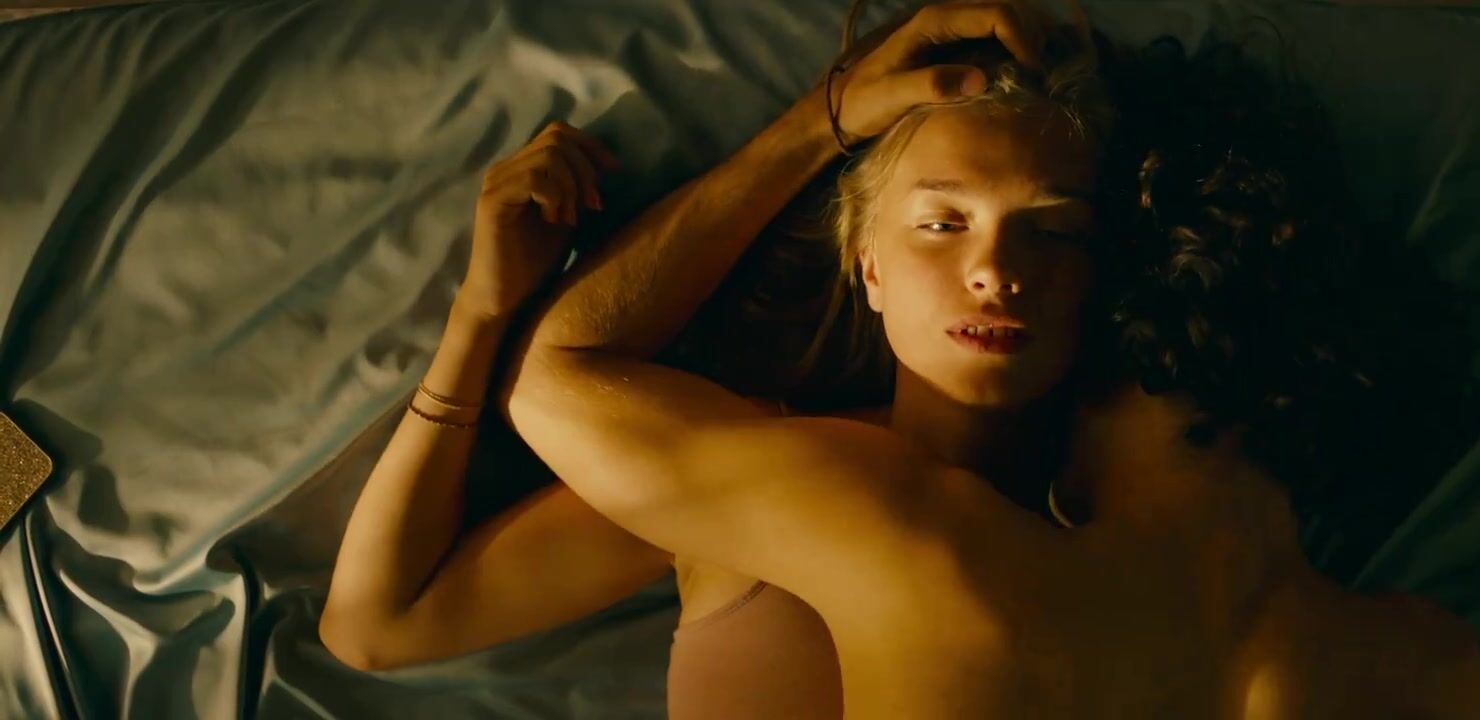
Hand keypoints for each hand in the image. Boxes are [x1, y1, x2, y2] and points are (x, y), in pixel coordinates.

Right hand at [457, 121, 619, 318]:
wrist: (505, 297)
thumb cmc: (534, 262)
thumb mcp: (567, 216)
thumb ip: (577, 189)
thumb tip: (602, 166)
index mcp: (521, 168)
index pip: (558, 132)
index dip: (589, 145)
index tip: (612, 170)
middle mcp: (505, 168)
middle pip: (557, 138)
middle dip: (585, 170)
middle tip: (591, 206)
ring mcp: (496, 182)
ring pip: (548, 155)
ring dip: (570, 185)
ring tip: (569, 218)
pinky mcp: (493, 201)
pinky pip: (534, 179)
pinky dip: (554, 197)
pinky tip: (553, 220)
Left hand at [823, 1, 1049, 144]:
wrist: (843, 106)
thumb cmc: (865, 102)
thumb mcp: (893, 97)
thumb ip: (931, 86)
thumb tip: (980, 79)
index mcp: (935, 22)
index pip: (996, 13)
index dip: (1024, 38)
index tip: (1034, 73)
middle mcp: (947, 16)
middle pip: (1009, 8)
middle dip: (1034, 36)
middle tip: (1043, 75)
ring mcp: (953, 28)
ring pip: (1007, 17)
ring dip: (1030, 39)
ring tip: (1038, 74)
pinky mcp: (956, 44)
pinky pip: (996, 33)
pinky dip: (1017, 47)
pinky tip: (1024, 72)